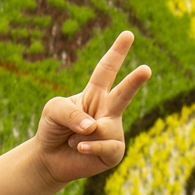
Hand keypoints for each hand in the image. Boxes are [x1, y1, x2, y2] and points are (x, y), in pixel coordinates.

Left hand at [29, 31, 153, 184]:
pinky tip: (79, 147)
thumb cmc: (52, 129)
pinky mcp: (114, 152)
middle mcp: (108, 110)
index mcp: (95, 93)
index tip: (128, 35)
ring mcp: (114, 131)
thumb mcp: (53, 109)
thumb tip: (94, 126)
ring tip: (73, 140)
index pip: (106, 70)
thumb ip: (70, 112)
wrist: (48, 159)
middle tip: (146, 70)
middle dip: (134, 81)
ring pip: (104, 127)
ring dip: (82, 134)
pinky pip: (107, 146)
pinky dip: (90, 146)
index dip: (117, 52)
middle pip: (123, 93)